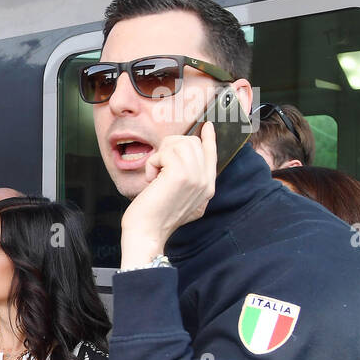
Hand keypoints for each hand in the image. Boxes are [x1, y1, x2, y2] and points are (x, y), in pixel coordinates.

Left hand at [119, 117, 217, 264]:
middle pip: (192, 143)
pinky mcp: (181, 175)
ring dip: (160, 156)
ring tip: (155, 175)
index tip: (207, 126)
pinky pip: (165, 152)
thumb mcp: (180, 199)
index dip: (209, 138)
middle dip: (169, 147)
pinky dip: (152, 163)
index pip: (212, 155)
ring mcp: (196, 177)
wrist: (147, 233)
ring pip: (180, 143)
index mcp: (207, 188)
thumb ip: (188, 181)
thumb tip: (182, 160)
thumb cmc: (155, 217)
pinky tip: (151, 179)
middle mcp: (206, 182)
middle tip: (158, 167)